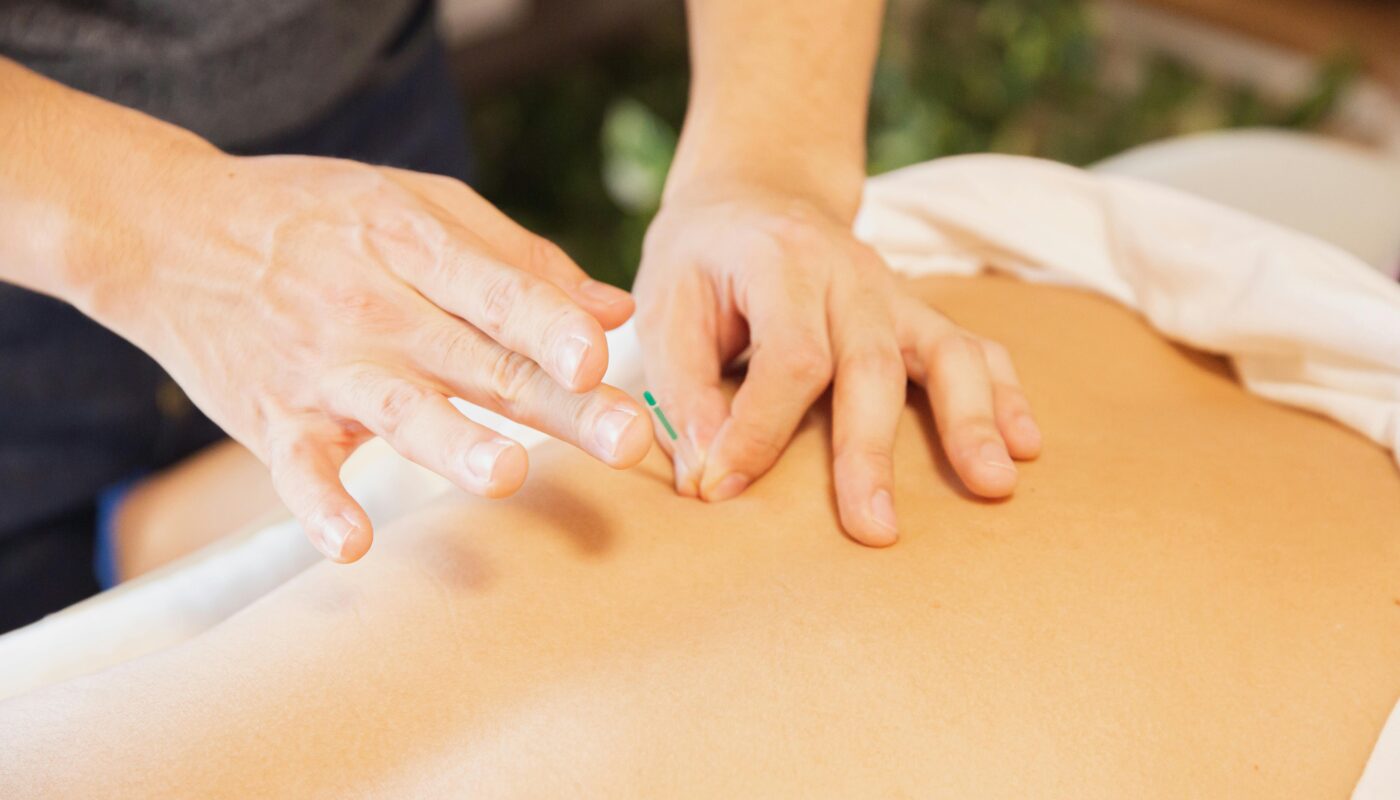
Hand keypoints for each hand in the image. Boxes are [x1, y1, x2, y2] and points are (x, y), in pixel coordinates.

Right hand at [90, 152, 651, 561]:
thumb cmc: (318, 216)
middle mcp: (376, 307)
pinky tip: (351, 544)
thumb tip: (616, 310)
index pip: (499, 291)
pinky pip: (298, 469)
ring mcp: (322, 366)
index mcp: (416, 246)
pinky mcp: (273, 418)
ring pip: (398, 409)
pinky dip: (318, 506)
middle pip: (480, 361)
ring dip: (451, 443)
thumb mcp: (415, 206)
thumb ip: (518, 259)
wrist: (169, 230)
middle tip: (627, 439)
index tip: (602, 355)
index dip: (551, 324)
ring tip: (505, 474)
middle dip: (556, 402)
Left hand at [633, 183, 1041, 545]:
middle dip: (870, 452)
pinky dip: (1004, 394)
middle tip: (874, 530)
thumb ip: (683, 390)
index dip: (759, 430)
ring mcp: (894, 291)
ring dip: (971, 421)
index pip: (788, 356)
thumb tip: (706, 475)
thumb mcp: (665, 305)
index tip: (722, 488)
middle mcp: (849, 273)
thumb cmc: (701, 259)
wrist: (754, 193)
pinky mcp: (916, 312)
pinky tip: (1024, 444)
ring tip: (993, 486)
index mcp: (780, 261)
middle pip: (871, 364)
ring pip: (946, 351)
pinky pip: (974, 347)